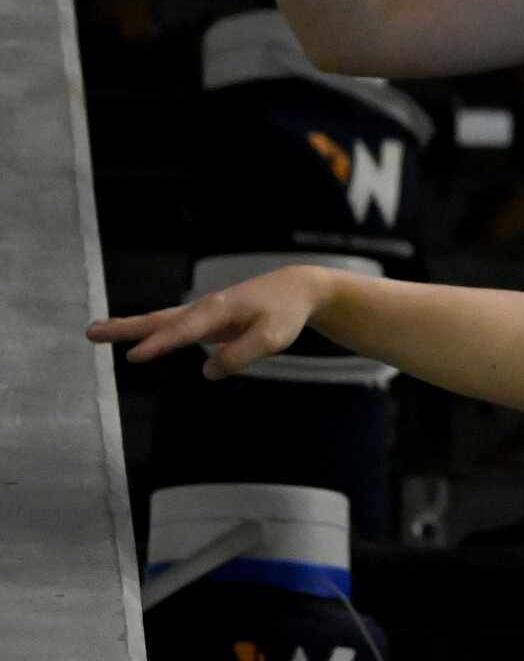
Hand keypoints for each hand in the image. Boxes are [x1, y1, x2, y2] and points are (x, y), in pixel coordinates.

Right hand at [89, 267, 329, 378]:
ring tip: (95, 333)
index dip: (160, 344)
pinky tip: (134, 341)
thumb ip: (241, 355)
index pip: (184, 331)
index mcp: (219, 310)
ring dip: (129, 328)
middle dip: (126, 328)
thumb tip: (208, 371)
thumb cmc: (285, 313)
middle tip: (91, 333)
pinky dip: (149, 332)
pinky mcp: (204, 321)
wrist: (295, 289)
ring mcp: (201, 313)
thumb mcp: (273, 338)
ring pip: (160, 322)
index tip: (134, 356)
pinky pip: (170, 327)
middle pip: (159, 321)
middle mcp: (204, 309)